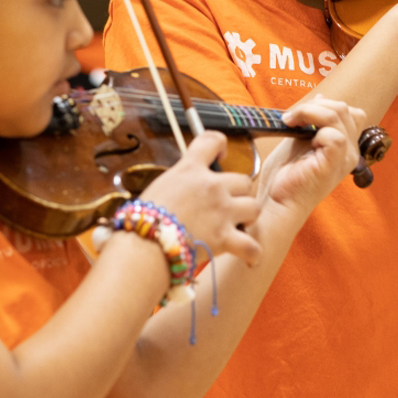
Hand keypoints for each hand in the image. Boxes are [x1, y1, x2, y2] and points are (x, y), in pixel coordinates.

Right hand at [139, 132, 263, 266]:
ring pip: (254, 207)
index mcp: (190, 170)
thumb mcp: (158, 188)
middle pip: (243, 180)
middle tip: (226, 205)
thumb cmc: (142, 220)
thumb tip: (187, 191)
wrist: (144, 247)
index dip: (221, 146)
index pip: (213, 141)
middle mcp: (211, 186)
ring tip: (237, 227)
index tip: (220, 156)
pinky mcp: (225, 238)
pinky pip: (252, 245)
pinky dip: (252, 252)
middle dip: (237, 193)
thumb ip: (180, 183)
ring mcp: (221, 211)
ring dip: (248, 217)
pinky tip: (247, 256)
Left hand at [255, 96, 363, 225]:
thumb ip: (313, 121)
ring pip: (339, 115)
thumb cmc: (285, 176)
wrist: (276, 202)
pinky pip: (335, 135)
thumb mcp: (300, 139)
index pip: (351, 112)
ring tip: (289, 121)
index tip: (300, 114)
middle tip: (290, 117)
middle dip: (314, 105)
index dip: (326, 105)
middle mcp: (350, 152)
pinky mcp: (334, 165)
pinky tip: (298, 136)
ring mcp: (345, 159)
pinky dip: (314, 127)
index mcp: (345, 146)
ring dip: (309, 111)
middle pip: (345, 109)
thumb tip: (321, 98)